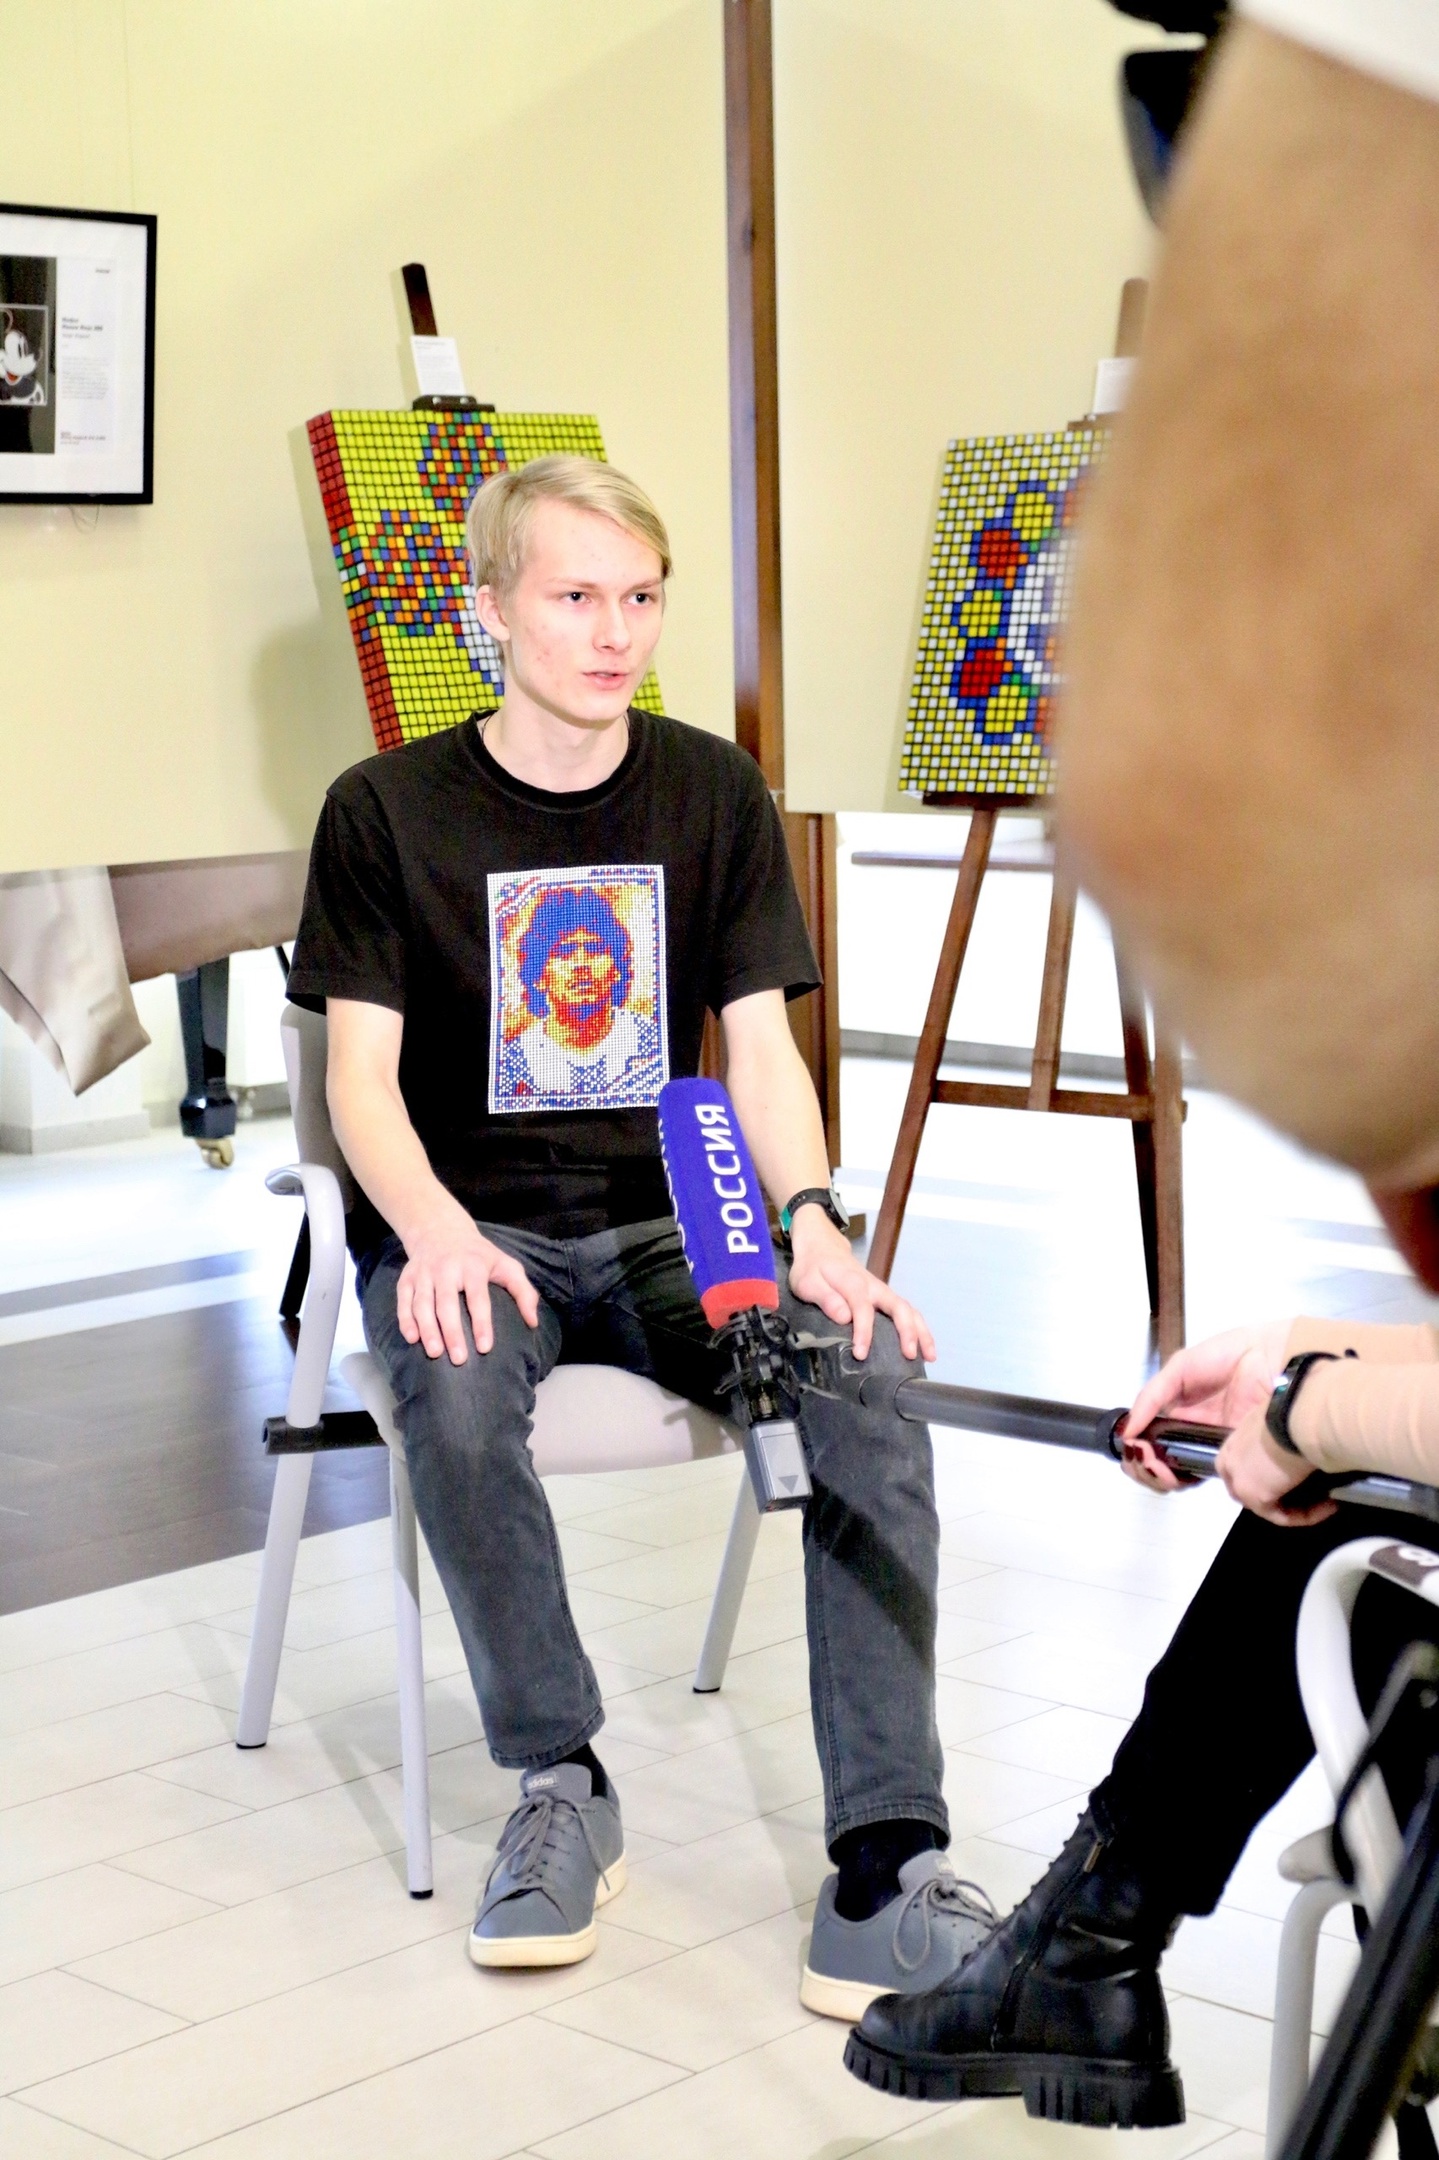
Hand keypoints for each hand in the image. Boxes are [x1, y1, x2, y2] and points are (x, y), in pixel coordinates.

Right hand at [396, 1202, 539, 1361]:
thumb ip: (523, 1292)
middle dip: (452, 1332)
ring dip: (427, 1329)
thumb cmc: (479, 1255)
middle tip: (459, 1359)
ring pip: (423, 1304)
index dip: (481, 1323)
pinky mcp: (407, 1278)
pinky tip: (411, 1339)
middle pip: (447, 1303)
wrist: (440, 1229)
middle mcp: (446, 1268)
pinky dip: (406, 1320)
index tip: (485, 1348)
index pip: (477, 1297)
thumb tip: (533, 1322)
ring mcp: (424, 1273)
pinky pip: (403, 1301)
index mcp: (472, 1266)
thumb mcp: (506, 1264)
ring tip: (435, 1353)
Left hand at [787, 1210, 935, 1362]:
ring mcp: (881, 1291)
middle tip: (910, 1355)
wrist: (821, 1246)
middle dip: (908, 1331)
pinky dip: (918, 1328)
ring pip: (908, 1309)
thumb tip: (844, 1317)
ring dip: (921, 1331)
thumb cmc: (812, 1267)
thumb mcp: (807, 1282)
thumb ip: (825, 1298)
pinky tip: (924, 1347)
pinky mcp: (884, 1297)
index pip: (863, 1309)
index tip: (861, 1354)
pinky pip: (906, 1311)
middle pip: (898, 1306)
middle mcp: (873, 1286)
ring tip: (930, 1356)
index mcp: (852, 1283)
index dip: (864, 1332)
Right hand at [1120, 1319, 1290, 1493]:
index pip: (1148, 1436)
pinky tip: (1171, 1472)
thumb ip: (1152, 1396)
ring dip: (1155, 1475)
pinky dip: (1178, 1479)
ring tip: (1154, 1465)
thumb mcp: (1181, 1367)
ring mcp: (1208, 1446)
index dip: (1134, 1446)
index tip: (1130, 1447)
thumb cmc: (1229, 1356)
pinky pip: (1199, 1475)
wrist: (1272, 1360)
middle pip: (1156, 1460)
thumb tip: (1128, 1431)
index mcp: (1179, 1409)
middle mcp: (1191, 1431)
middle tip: (1141, 1458)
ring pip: (1174, 1473)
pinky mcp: (1229, 1458)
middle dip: (1141, 1465)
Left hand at [1217, 1408, 1336, 1527]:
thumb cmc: (1295, 1410)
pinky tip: (1331, 1505)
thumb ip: (1283, 1432)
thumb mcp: (1284, 1415)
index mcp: (1235, 1439)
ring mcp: (1239, 1482)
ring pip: (1266, 1505)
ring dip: (1298, 1506)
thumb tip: (1304, 1434)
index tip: (1294, 1475)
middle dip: (1274, 1496)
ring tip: (1328, 1500)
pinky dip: (1307, 1515)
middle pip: (1245, 1490)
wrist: (1298, 1417)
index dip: (1262, 1475)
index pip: (1238, 1465)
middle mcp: (1229, 1461)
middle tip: (1308, 1495)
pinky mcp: (1256, 1499)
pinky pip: (1282, 1516)